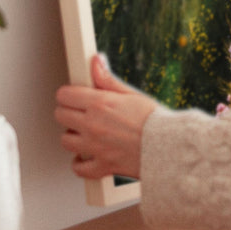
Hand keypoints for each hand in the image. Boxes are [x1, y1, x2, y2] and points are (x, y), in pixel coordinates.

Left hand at [54, 54, 158, 180]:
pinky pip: (78, 168)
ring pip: (65, 141)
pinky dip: (80, 163)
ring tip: (86, 133)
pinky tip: (87, 156)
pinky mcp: (101, 166)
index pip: (65, 95)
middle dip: (68, 112)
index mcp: (100, 104)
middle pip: (60, 116)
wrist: (170, 147)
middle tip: (80, 113)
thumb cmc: (155, 120)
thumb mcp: (131, 94)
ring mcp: (95, 147)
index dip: (69, 94)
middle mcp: (93, 125)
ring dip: (73, 136)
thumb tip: (96, 62)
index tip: (75, 96)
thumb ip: (108, 79)